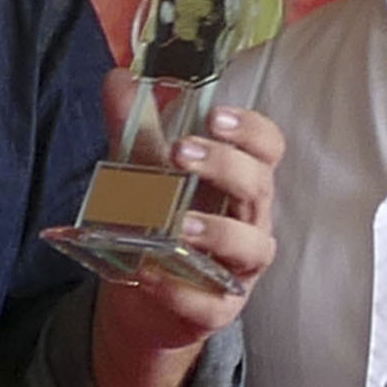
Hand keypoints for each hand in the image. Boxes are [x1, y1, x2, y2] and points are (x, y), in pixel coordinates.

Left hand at [89, 105, 280, 386]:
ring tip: (179, 223)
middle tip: (183, 152)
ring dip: (217, 231)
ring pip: (251, 247)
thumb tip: (118, 77)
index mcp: (239, 182)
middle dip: (226, 166)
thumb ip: (134, 127)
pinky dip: (180, 289)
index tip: (216, 115)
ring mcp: (238, 268)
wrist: (143, 296)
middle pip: (260, 188)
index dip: (251, 130)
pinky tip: (150, 273)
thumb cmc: (159, 223)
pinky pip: (210, 303)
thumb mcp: (143, 171)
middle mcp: (250, 221)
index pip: (268, 149)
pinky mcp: (218, 309)